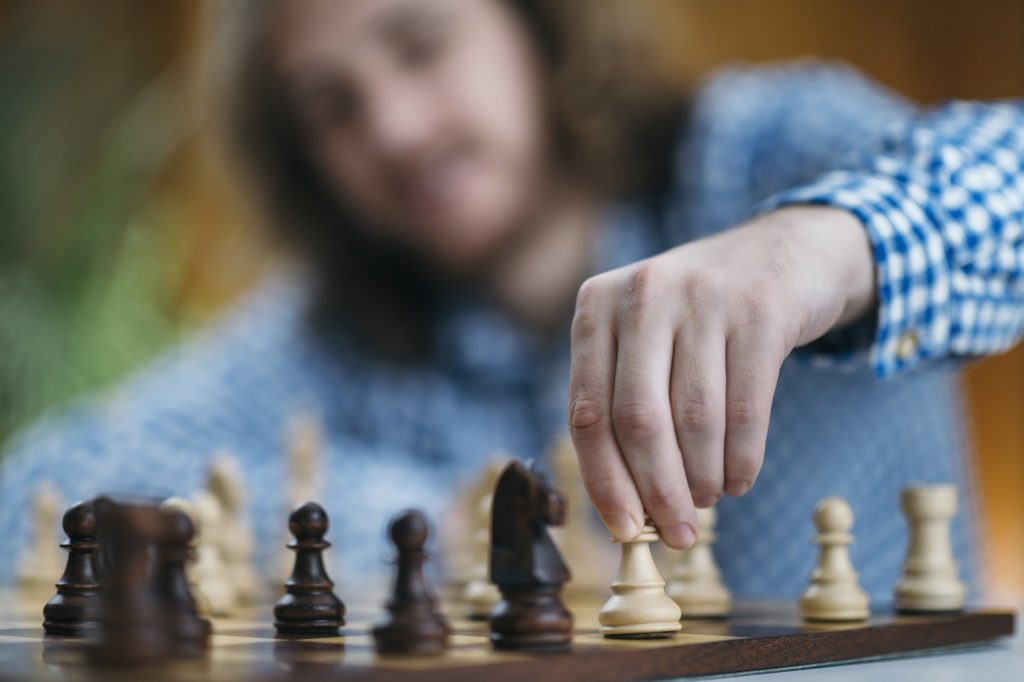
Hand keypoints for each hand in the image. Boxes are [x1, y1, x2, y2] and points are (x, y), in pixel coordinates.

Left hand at [567, 206, 874, 548]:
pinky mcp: (762, 311)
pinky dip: (742, 459)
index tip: (624, 530)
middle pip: (638, 421)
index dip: (605, 482)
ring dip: (701, 479)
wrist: (781, 252)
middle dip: (657, 492)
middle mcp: (644, 293)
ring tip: (707, 499)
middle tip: (676, 534)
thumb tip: (625, 508)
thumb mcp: (642, 336)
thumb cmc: (696, 316)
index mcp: (597, 304)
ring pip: (695, 420)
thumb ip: (621, 402)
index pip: (586, 412)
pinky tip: (740, 480)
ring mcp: (704, 296)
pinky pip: (747, 409)